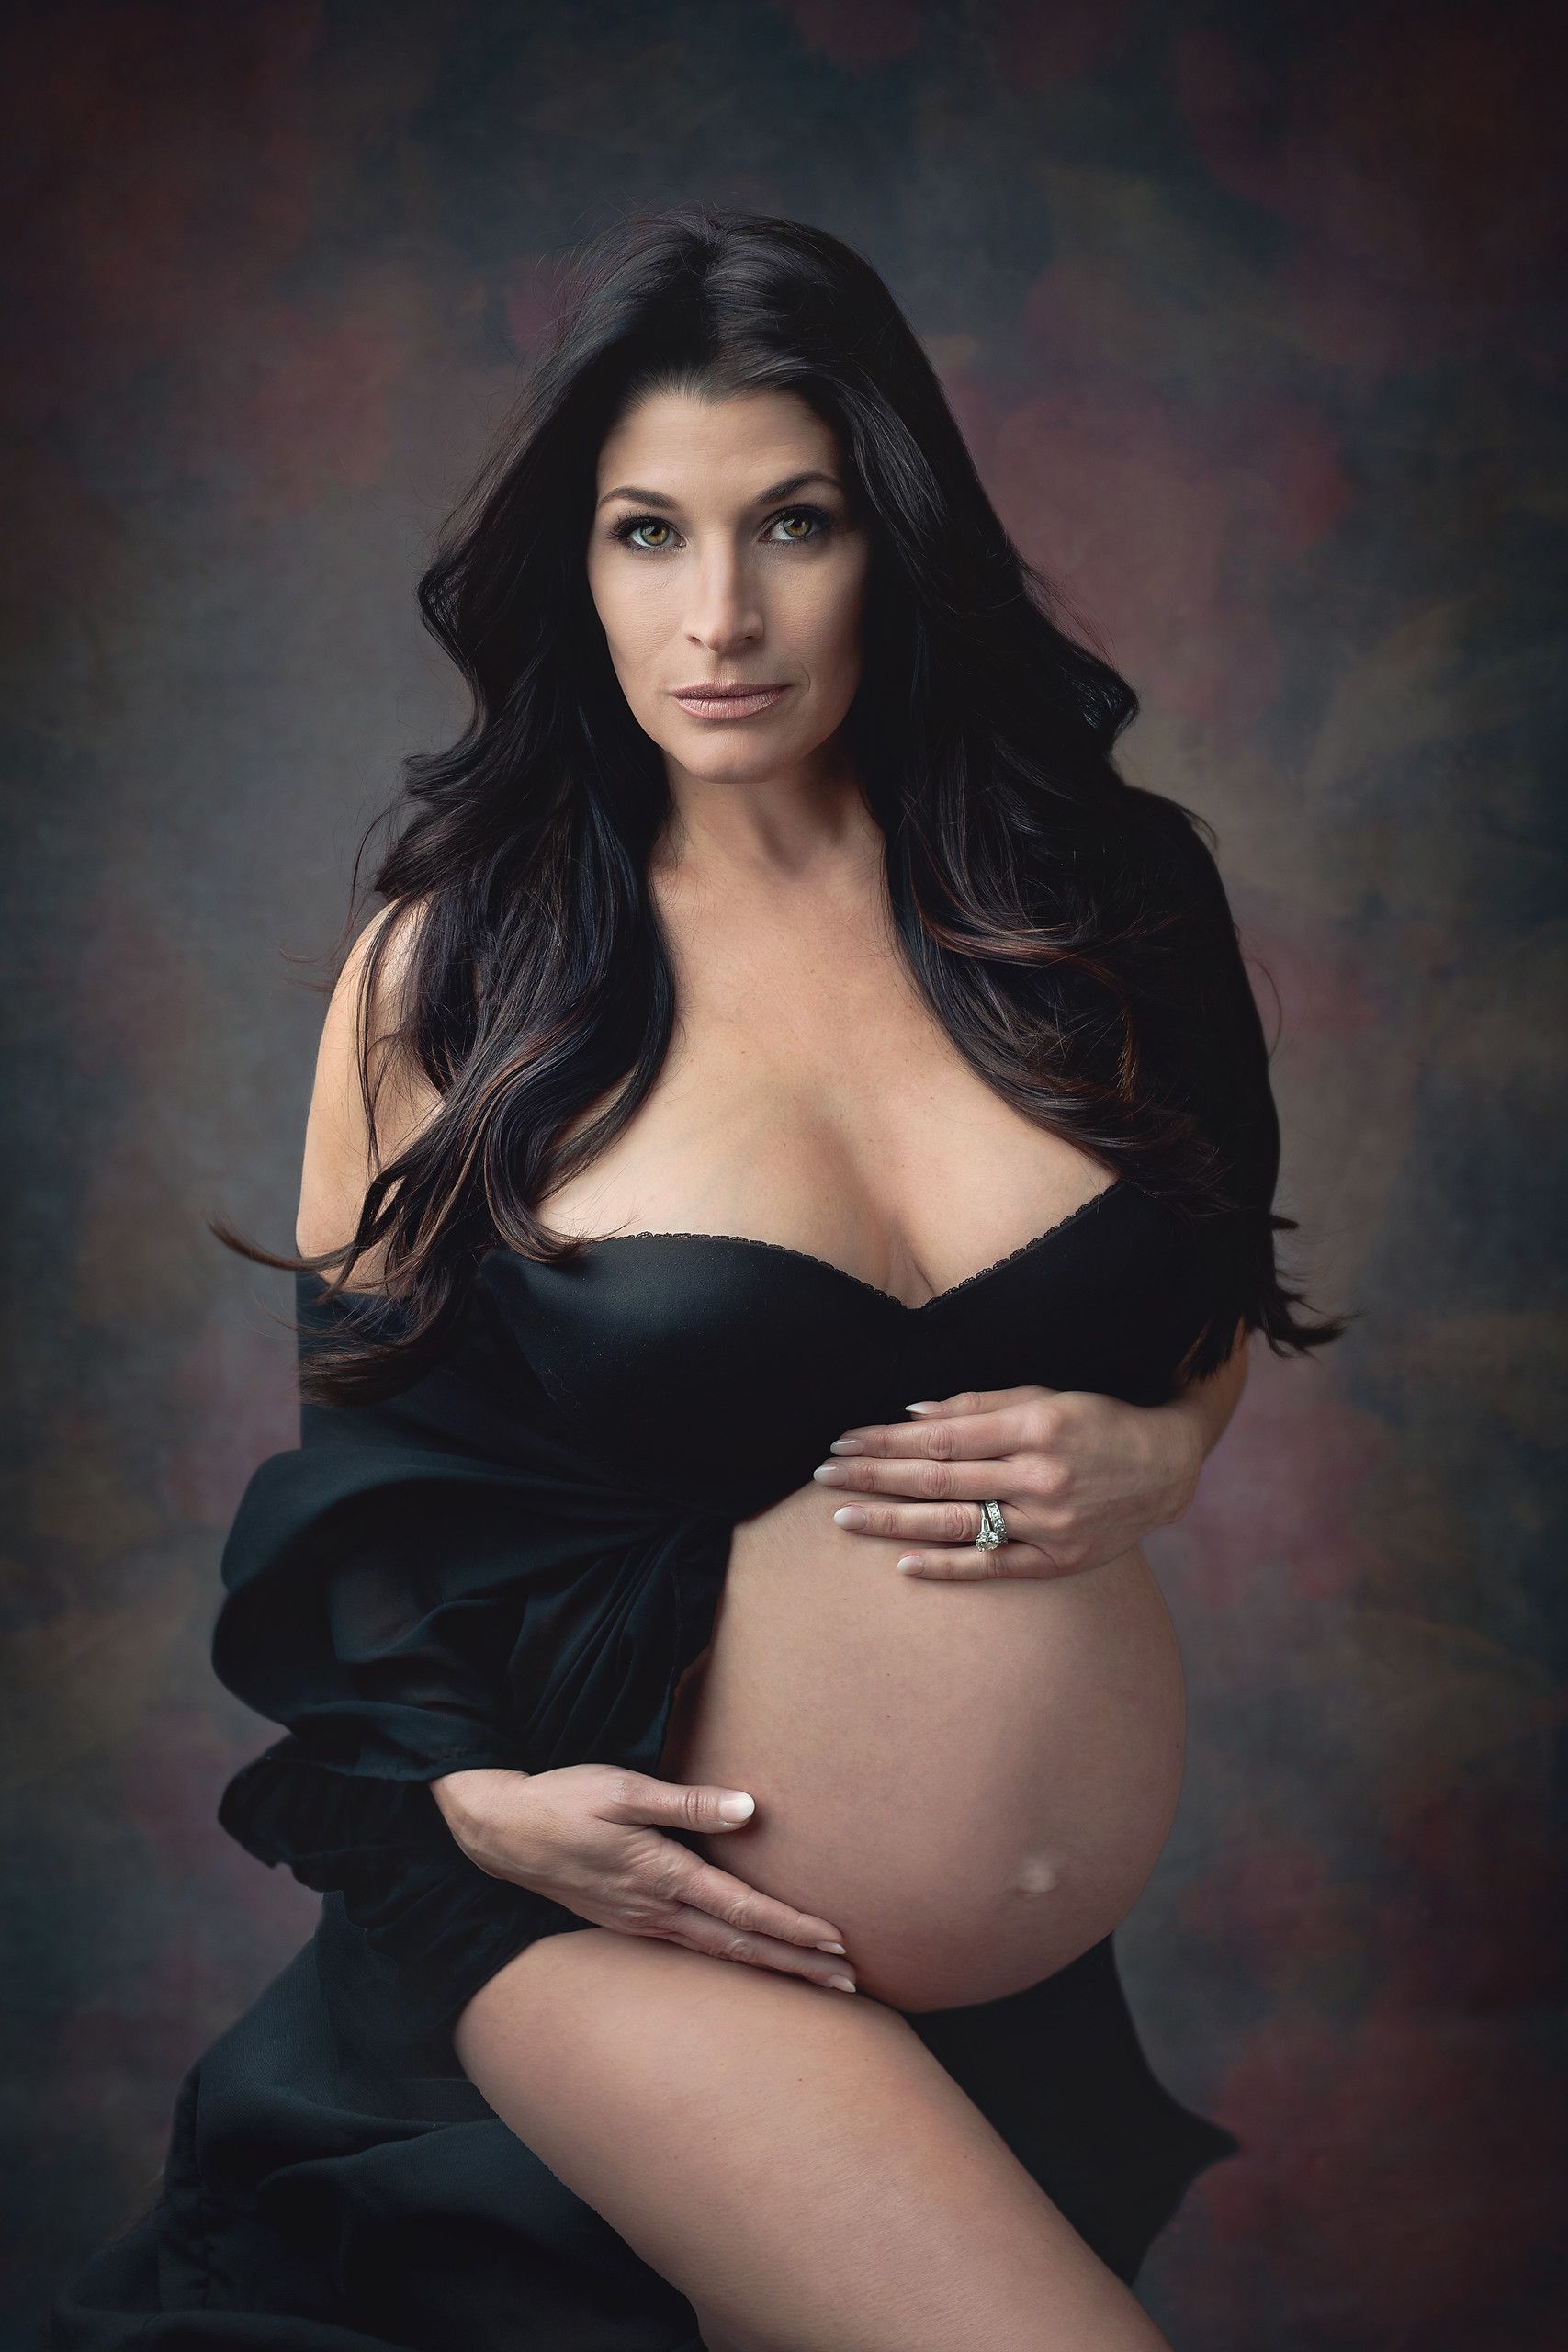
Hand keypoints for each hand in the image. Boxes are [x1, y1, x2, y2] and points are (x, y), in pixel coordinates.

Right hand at [429, 1763, 857, 1992]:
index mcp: (663, 1875)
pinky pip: (693, 1948)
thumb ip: (688, 1802)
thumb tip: (748, 1809)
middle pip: (740, 1946)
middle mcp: (657, 1910)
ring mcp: (642, 1922)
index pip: (743, 1911)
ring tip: (814, 1978)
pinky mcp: (629, 1921)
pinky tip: (747, 1959)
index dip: (792, 1928)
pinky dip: (732, 1959)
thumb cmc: (565, 1800)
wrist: (502, 1833)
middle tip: (850, 1984)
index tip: (838, 1943)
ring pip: (719, 1953)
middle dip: (797, 1965)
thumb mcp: (624, 1789)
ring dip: (770, 1967)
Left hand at [810, 1383, 1204, 1580]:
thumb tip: (911, 1415)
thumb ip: (979, 1406)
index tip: (844, 1440)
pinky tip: (903, 1563)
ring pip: (955, 1524)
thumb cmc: (1097, 1420)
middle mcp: (1038, 1476)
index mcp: (1033, 1427)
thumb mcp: (1044, 1396)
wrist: (1166, 1466)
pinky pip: (992, 1566)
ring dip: (893, 1521)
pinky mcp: (1058, 1559)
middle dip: (874, 1476)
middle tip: (824, 1476)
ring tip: (845, 1518)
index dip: (885, 1439)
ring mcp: (1048, 1522)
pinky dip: (947, 1566)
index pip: (939, 1437)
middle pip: (937, 1479)